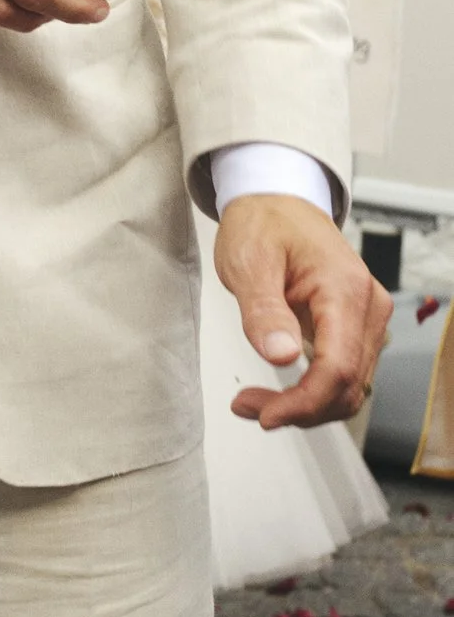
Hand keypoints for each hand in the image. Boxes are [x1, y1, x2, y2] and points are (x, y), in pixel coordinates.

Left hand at [214, 193, 392, 430]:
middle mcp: (368, 306)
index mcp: (344, 288)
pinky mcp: (357, 327)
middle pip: (347, 386)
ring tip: (256, 401)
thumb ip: (263, 309)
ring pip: (349, 387)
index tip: (267, 415)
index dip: (304, 402)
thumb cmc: (264, 224)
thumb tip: (280, 354)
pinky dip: (313, 391)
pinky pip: (344, 373)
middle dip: (300, 409)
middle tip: (249, 407)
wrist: (277, 201)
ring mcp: (367, 318)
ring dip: (306, 405)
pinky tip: (279, 391)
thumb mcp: (248, 261)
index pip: (337, 367)